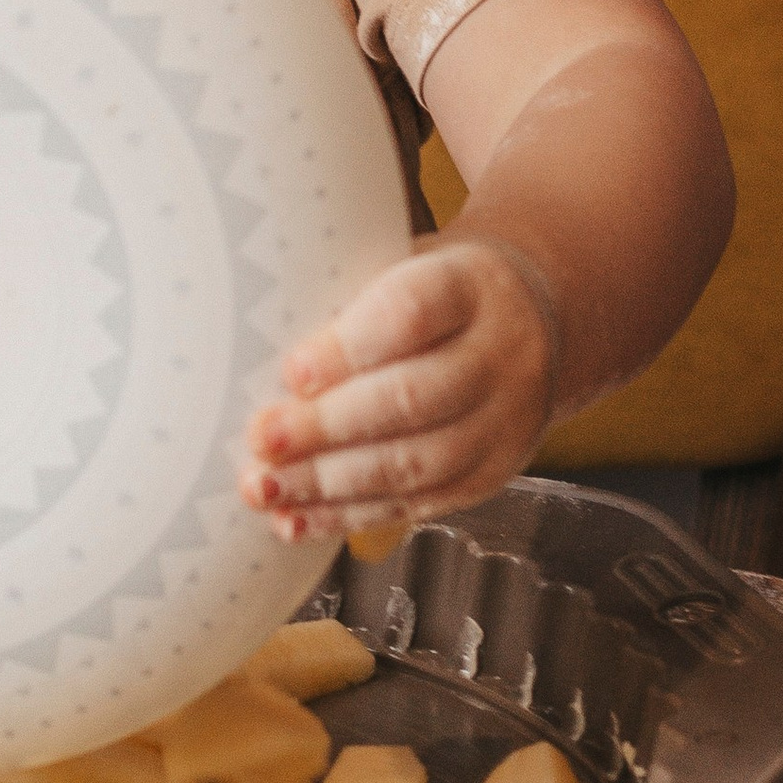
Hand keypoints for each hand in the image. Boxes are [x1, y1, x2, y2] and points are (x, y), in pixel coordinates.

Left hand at [238, 236, 562, 545]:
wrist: (535, 323)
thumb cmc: (440, 294)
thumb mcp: (408, 263)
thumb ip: (347, 292)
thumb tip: (246, 333)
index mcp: (471, 286)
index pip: (412, 313)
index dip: (349, 346)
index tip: (291, 370)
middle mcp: (499, 355)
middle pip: (412, 398)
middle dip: (327, 426)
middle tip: (262, 438)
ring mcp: (501, 423)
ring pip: (415, 462)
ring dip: (329, 482)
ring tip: (265, 487)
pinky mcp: (487, 477)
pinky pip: (416, 505)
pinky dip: (347, 517)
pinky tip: (295, 519)